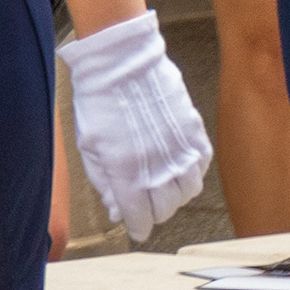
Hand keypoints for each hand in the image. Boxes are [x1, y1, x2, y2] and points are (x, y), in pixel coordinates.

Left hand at [59, 10, 213, 241]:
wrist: (121, 61)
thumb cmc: (98, 100)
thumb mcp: (88, 144)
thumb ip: (103, 181)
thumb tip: (116, 209)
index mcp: (126, 173)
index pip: (139, 218)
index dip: (136, 227)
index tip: (135, 229)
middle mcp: (158, 167)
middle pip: (164, 210)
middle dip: (152, 212)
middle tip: (143, 205)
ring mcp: (180, 151)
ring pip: (187, 193)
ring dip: (173, 196)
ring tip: (161, 188)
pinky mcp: (195, 134)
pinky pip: (200, 168)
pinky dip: (191, 174)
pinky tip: (178, 168)